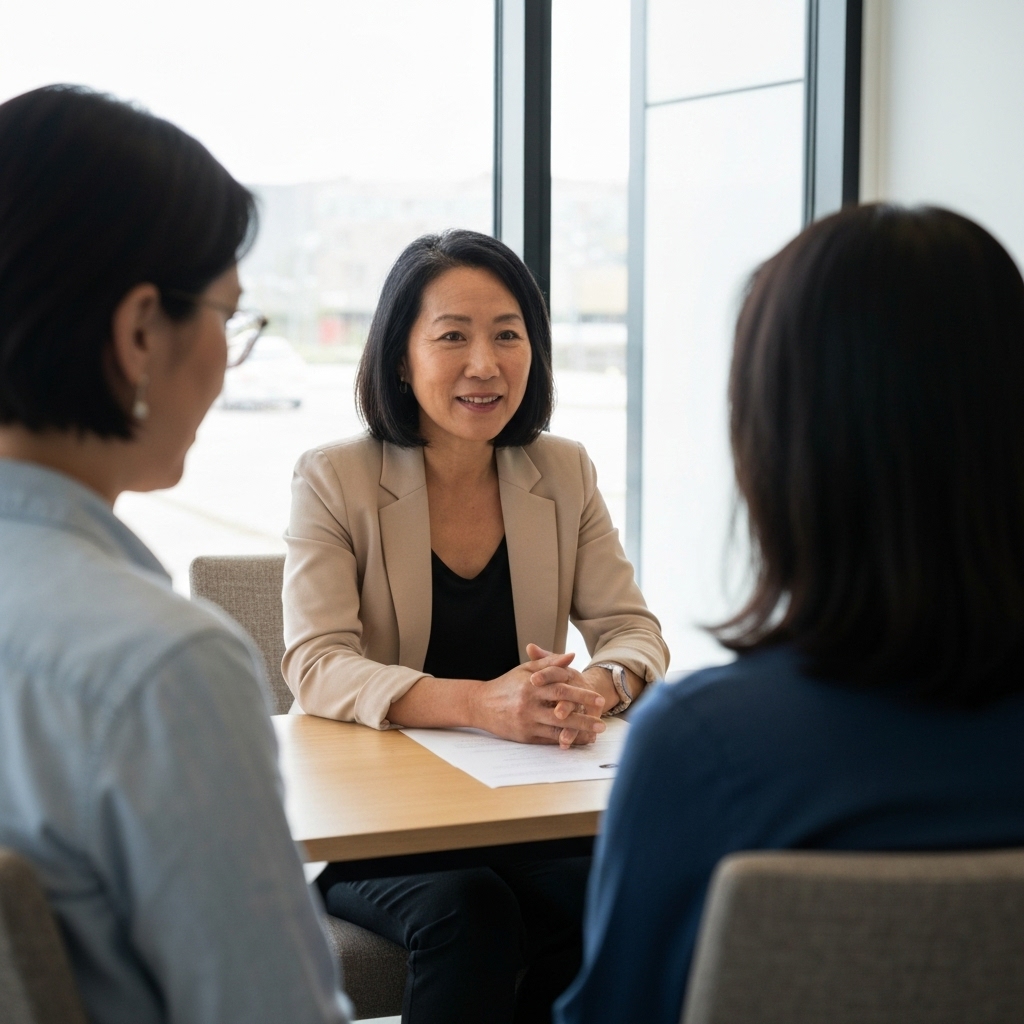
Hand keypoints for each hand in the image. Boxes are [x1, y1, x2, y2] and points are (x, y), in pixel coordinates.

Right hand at [473, 647, 605, 745]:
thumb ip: (549, 662)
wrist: (480, 704)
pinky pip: (549, 739)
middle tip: (602, 720)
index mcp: (531, 685)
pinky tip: (579, 740)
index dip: (581, 693)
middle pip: (562, 709)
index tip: (598, 698)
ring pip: (558, 728)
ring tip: (596, 732)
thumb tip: (571, 655)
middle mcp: (529, 704)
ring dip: (579, 732)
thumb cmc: (506, 685)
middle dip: (585, 715)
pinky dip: (565, 740)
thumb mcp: (526, 669)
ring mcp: (527, 721)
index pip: (561, 688)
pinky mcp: (525, 736)